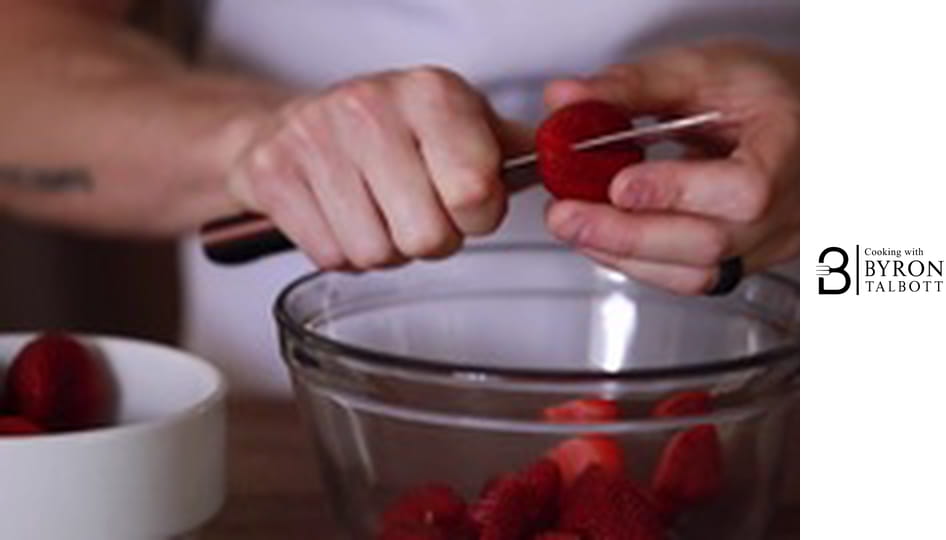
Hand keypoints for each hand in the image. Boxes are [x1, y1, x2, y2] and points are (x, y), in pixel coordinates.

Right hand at [226, 67, 527, 268]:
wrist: (294, 124)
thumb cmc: (392, 131)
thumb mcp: (461, 124)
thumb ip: (517, 150)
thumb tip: (574, 167)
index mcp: (433, 94)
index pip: (476, 193)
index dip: (478, 217)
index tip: (466, 202)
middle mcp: (372, 107)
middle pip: (427, 237)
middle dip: (430, 238)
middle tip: (416, 209)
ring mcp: (316, 138)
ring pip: (377, 253)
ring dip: (385, 248)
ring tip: (376, 209)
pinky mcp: (274, 174)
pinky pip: (331, 257)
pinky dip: (342, 252)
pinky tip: (342, 215)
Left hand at [543, 40, 798, 293]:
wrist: (810, 124)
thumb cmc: (773, 94)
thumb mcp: (709, 72)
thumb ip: (635, 86)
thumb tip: (569, 99)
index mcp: (790, 156)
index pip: (743, 190)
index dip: (674, 190)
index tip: (617, 184)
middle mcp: (787, 213)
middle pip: (710, 244)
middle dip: (625, 235)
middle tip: (566, 216)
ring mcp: (767, 246)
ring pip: (698, 273)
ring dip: (624, 255)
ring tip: (573, 226)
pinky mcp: (742, 263)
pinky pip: (692, 279)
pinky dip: (640, 264)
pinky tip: (603, 240)